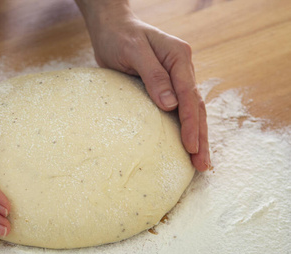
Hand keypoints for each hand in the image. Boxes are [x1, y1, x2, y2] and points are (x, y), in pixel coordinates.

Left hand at [77, 1, 209, 170]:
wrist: (111, 28)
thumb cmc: (120, 36)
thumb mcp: (133, 51)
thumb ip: (152, 75)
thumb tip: (170, 105)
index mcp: (179, 57)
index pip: (189, 95)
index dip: (191, 123)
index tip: (191, 146)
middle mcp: (182, 68)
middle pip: (196, 106)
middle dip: (200, 136)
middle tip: (202, 164)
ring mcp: (175, 78)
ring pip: (191, 110)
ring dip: (196, 135)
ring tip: (199, 162)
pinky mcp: (165, 86)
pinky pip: (179, 109)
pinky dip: (184, 127)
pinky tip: (186, 144)